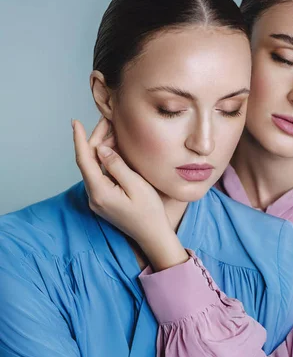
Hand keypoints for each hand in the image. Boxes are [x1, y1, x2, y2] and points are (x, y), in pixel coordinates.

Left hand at [73, 117, 187, 270]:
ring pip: (94, 168)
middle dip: (96, 140)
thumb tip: (102, 149)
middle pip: (89, 162)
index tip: (75, 122)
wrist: (153, 236)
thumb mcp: (136, 185)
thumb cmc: (149, 212)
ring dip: (101, 150)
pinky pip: (100, 176)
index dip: (79, 139)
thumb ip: (117, 166)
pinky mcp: (103, 200)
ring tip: (114, 132)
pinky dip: (105, 161)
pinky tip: (115, 151)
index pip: (84, 160)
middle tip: (108, 121)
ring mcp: (97, 200)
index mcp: (100, 192)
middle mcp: (94, 196)